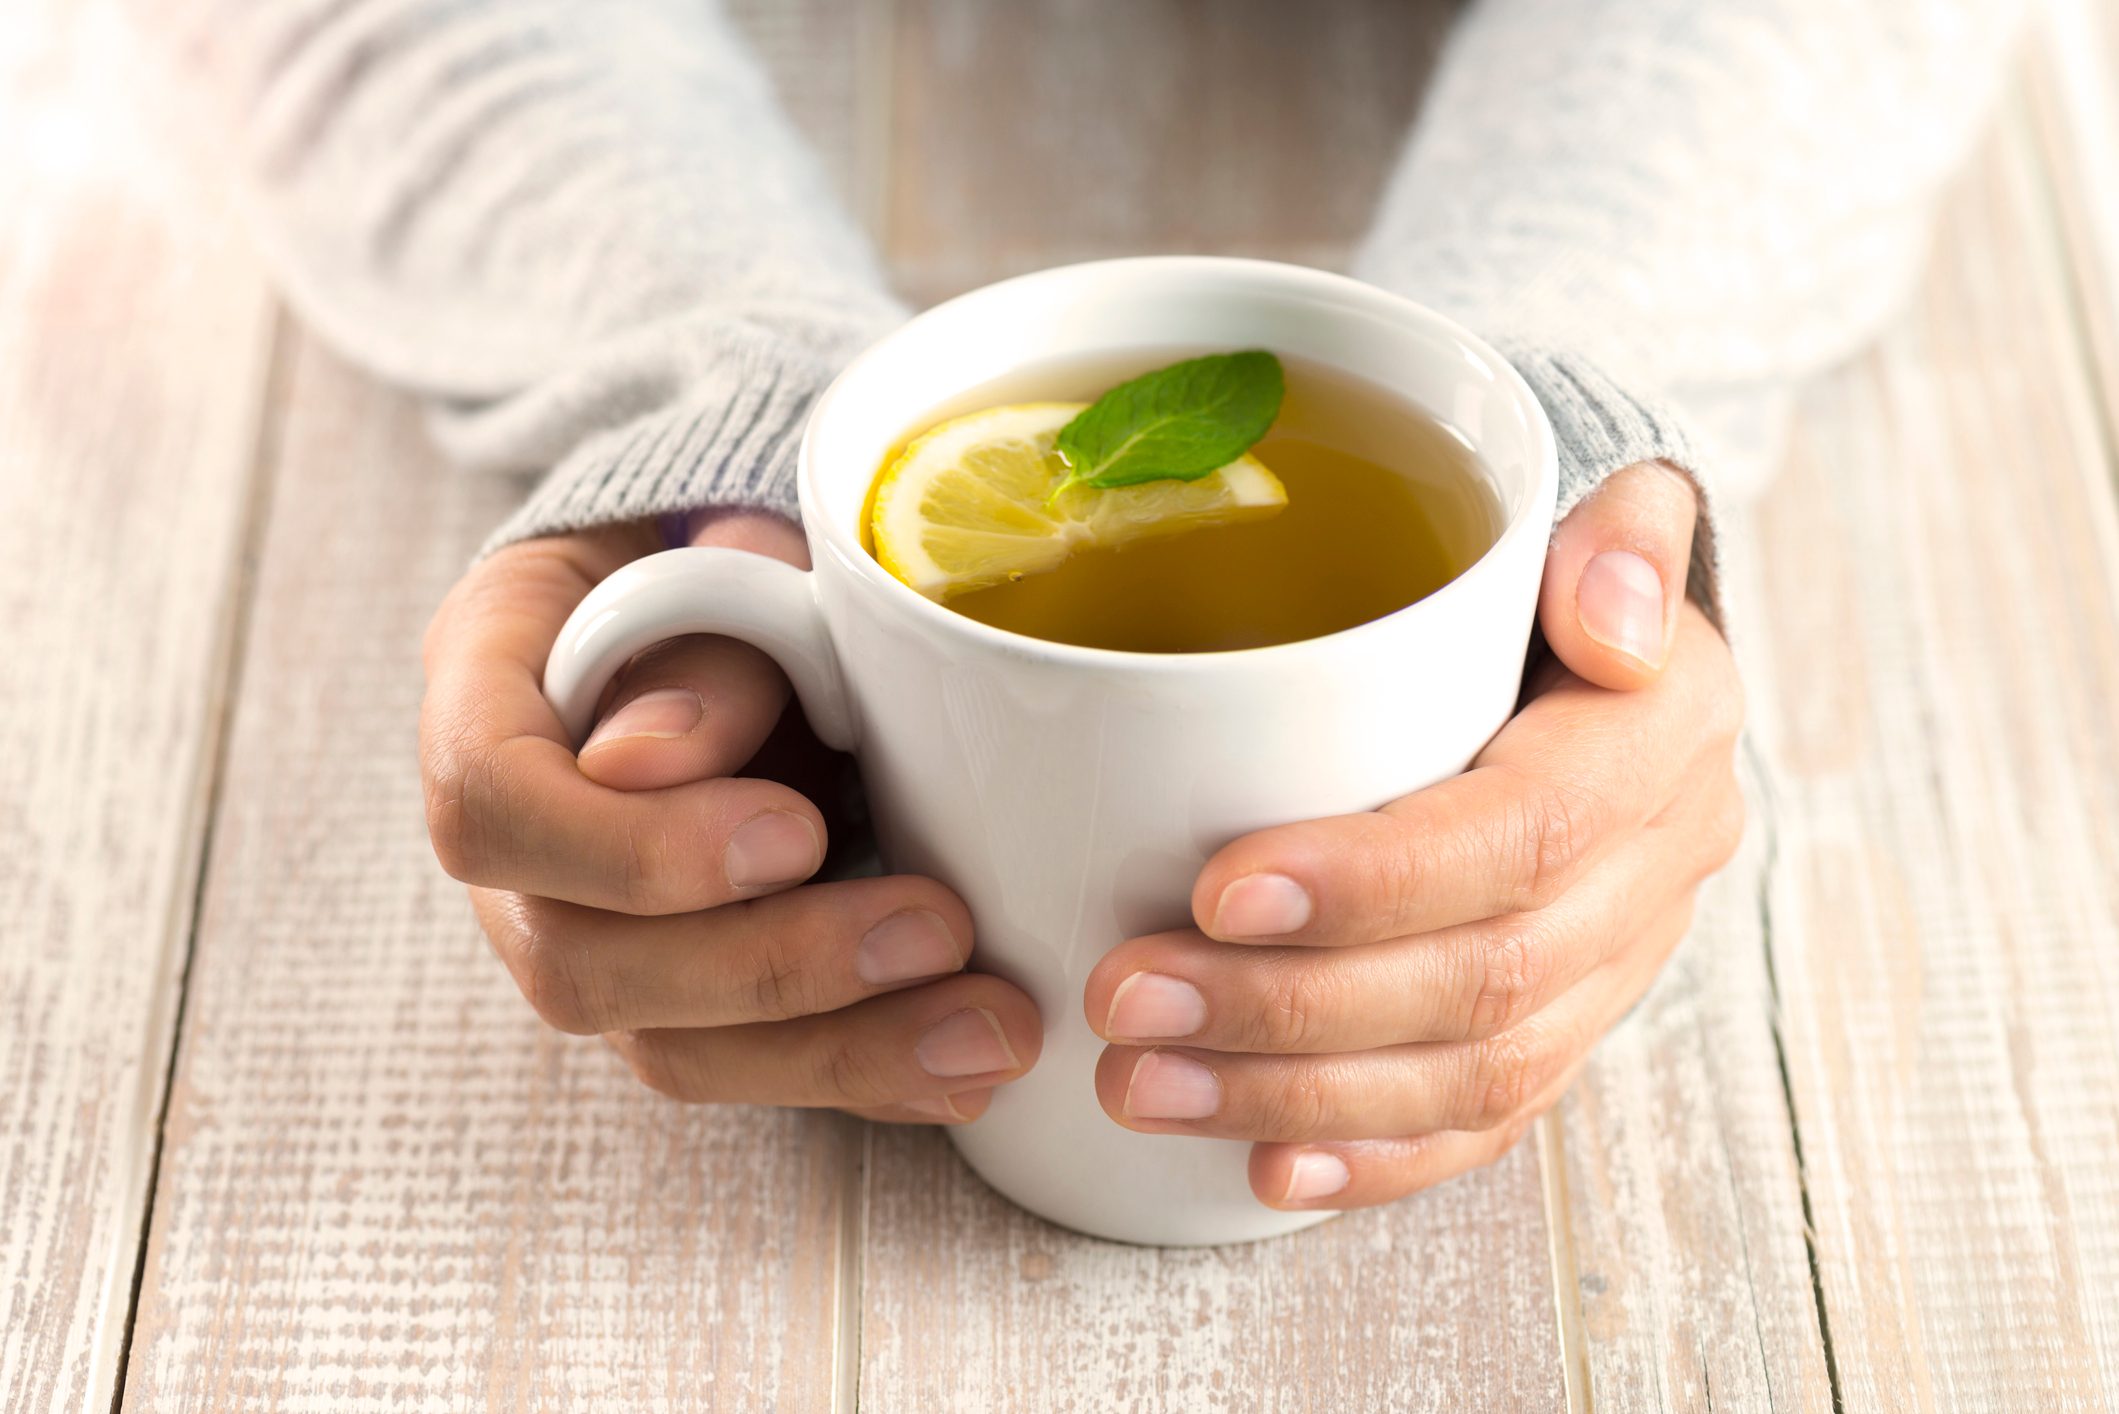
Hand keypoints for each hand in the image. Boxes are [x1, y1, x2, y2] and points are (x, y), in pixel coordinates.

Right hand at [420, 510, 1041, 1122]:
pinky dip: (871, 1073)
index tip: (791, 835)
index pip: (492, 805)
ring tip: (992, 1031)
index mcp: (490, 704)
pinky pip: (755, 1071)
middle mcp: (518, 855)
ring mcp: (594, 940)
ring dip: (840, 1052)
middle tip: (937, 929)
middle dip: (771, 968)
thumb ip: (701, 633)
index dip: (631, 850)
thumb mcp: (731, 556)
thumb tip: (649, 757)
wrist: (753, 612)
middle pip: (580, 964)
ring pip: (670, 1049)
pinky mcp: (686, 1004)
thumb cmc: (736, 570)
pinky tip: (970, 1068)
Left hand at [1083, 462, 1742, 1207]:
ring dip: (1297, 1096)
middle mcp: (1654, 868)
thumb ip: (1611, 536)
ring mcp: (1615, 966)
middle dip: (1292, 1006)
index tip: (1219, 887)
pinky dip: (1373, 1159)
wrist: (1578, 652)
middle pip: (1483, 978)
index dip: (1375, 878)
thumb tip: (1607, 618)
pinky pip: (1483, 1125)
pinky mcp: (1564, 1029)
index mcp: (1658, 737)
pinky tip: (1263, 1173)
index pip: (1526, 832)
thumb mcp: (1579, 511)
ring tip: (1140, 1083)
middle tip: (1125, 998)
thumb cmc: (1525, 574)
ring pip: (1474, 1072)